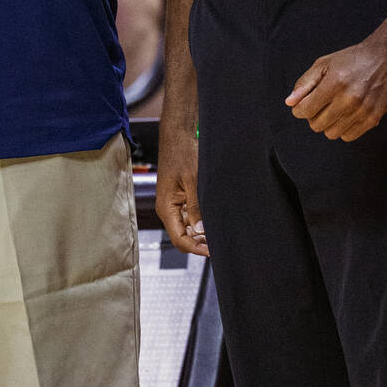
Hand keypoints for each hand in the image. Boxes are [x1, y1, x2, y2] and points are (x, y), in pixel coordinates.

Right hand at [156, 121, 207, 256]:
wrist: (178, 135)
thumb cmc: (182, 152)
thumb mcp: (193, 181)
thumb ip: (196, 207)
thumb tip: (201, 230)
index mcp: (166, 207)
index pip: (179, 239)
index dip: (195, 249)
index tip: (212, 251)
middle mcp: (167, 208)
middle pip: (183, 236)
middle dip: (200, 243)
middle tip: (220, 245)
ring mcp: (174, 204)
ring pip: (187, 228)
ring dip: (201, 233)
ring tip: (219, 234)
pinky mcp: (180, 198)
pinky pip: (189, 216)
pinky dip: (200, 221)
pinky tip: (213, 221)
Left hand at [285, 33, 386, 140]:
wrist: (386, 57)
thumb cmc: (352, 59)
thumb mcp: (323, 64)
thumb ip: (304, 84)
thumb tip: (290, 103)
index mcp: (334, 84)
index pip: (305, 110)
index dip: (299, 109)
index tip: (304, 104)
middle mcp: (349, 99)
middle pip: (317, 125)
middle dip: (313, 116)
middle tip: (320, 105)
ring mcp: (363, 111)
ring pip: (332, 133)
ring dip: (328, 124)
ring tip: (334, 109)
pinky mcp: (374, 118)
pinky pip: (349, 136)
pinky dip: (343, 129)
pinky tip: (346, 115)